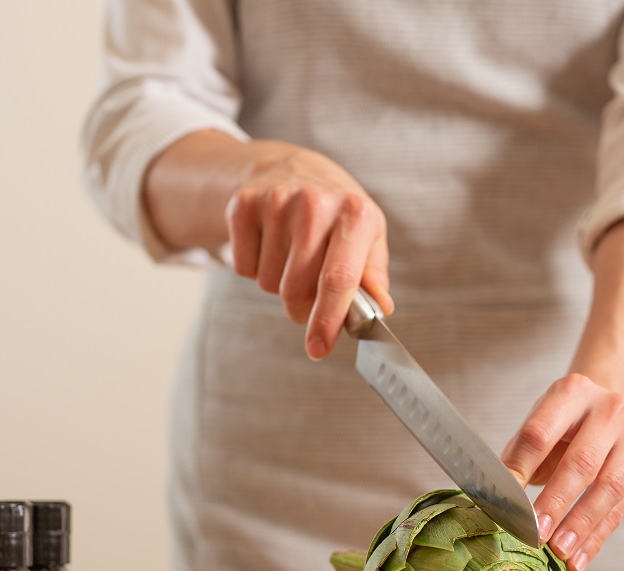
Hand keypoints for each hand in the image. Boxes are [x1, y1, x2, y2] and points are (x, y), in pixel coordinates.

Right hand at [225, 142, 392, 359]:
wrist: (294, 169)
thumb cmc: (337, 214)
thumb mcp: (367, 238)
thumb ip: (373, 277)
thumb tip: (379, 309)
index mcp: (355, 214)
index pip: (338, 279)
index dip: (327, 320)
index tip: (318, 349)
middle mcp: (315, 203)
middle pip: (296, 291)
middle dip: (301, 306)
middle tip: (309, 290)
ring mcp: (276, 200)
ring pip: (268, 283)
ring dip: (278, 284)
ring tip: (292, 255)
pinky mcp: (243, 203)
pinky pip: (243, 268)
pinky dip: (254, 267)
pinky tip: (270, 243)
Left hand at [500, 373, 623, 570]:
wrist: (616, 405)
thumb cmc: (566, 422)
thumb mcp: (541, 422)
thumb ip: (520, 456)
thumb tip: (496, 499)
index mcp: (572, 392)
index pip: (541, 432)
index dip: (521, 467)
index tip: (504, 501)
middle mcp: (610, 410)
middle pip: (582, 461)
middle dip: (557, 501)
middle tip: (535, 533)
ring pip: (610, 487)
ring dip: (582, 525)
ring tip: (559, 551)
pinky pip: (622, 509)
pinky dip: (597, 538)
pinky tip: (578, 560)